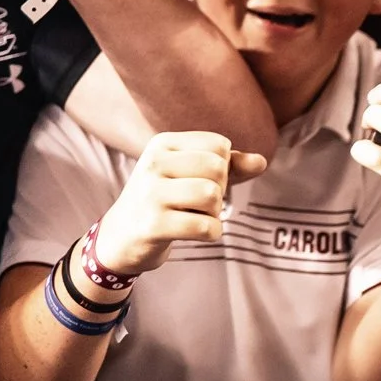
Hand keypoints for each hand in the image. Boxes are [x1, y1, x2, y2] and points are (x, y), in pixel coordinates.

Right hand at [92, 132, 268, 276]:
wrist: (119, 236)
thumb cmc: (162, 200)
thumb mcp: (188, 175)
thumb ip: (227, 166)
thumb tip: (261, 161)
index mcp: (162, 144)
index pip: (219, 145)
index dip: (222, 166)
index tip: (198, 180)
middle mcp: (153, 164)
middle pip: (217, 168)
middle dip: (219, 190)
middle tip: (198, 202)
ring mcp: (150, 195)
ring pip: (212, 195)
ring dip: (214, 212)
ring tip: (194, 215)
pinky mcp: (153, 225)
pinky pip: (206, 227)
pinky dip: (210, 233)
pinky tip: (192, 232)